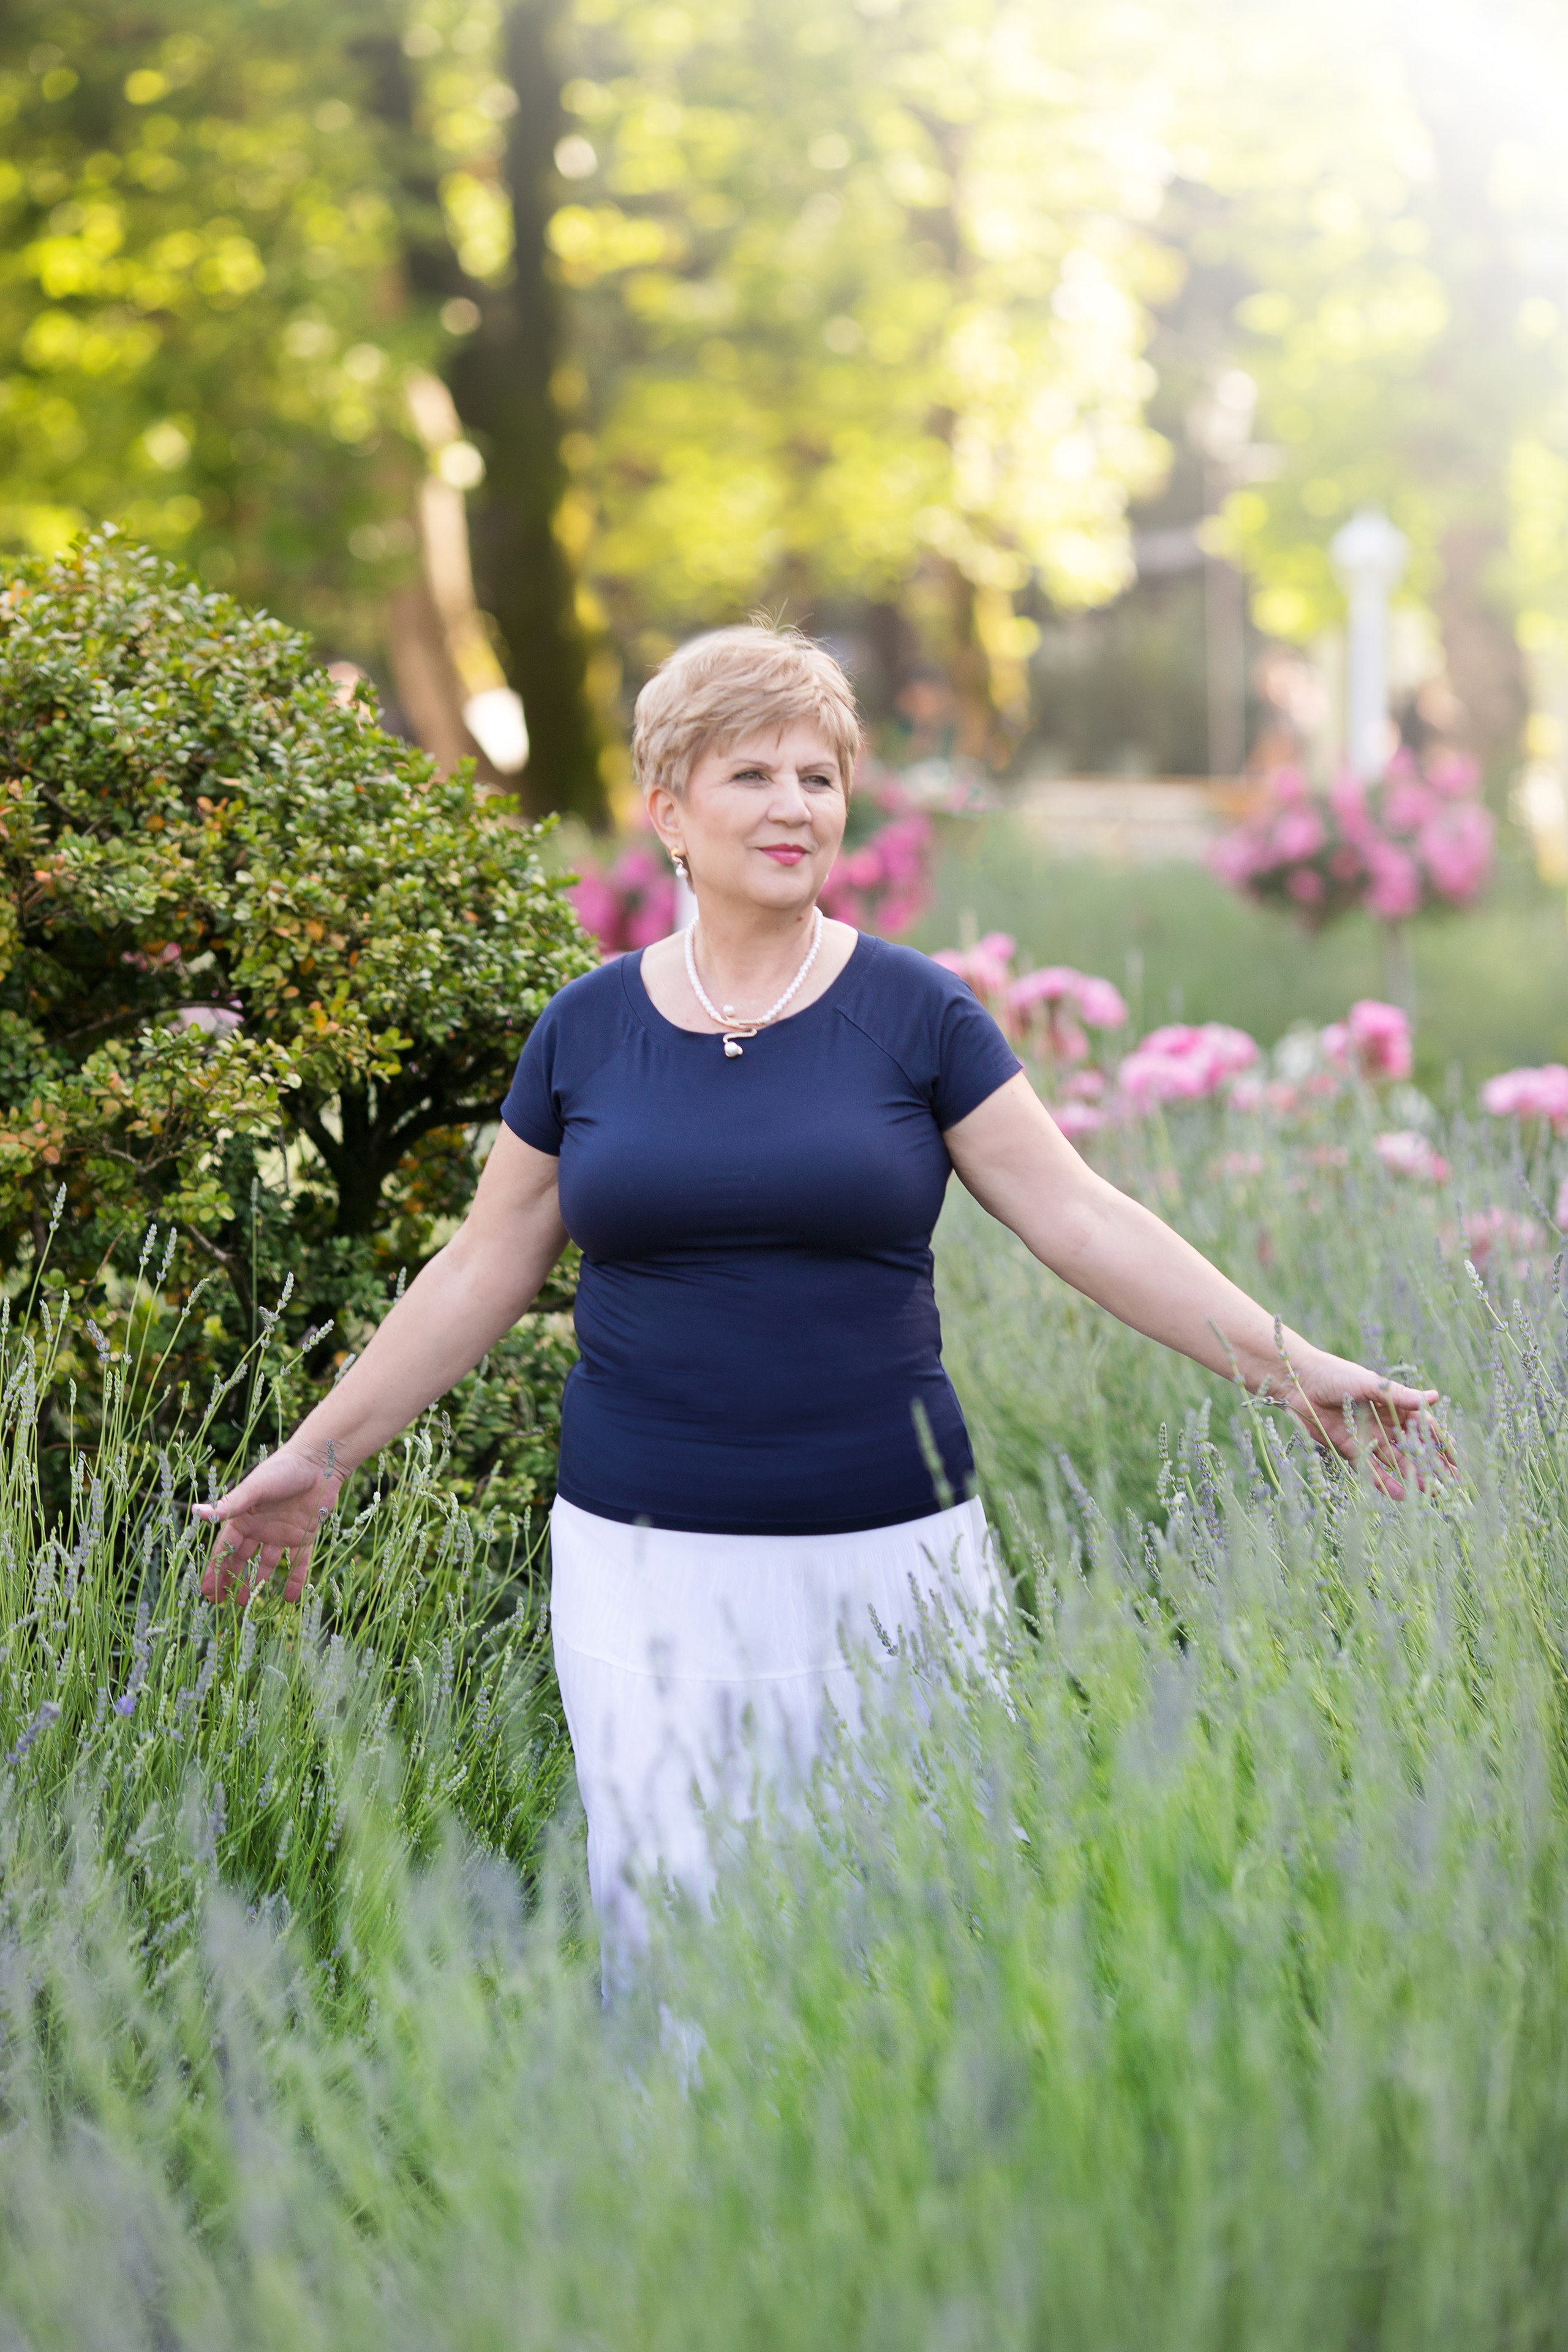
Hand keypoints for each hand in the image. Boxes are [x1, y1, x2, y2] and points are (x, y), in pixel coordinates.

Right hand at [194, 1447, 345, 1603]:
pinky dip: (295, 1580)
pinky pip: (297, 1562)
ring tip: (246, 1603)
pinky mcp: (304, 1535)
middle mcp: (260, 1527)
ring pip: (266, 1564)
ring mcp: (281, 1533)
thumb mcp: (254, 1489)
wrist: (320, 1462)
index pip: (225, 1548)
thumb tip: (195, 1512)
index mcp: (244, 1517)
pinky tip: (290, 1599)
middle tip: (220, 1603)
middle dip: (230, 1579)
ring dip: (257, 1583)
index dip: (215, 1569)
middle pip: (242, 1558)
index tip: (205, 1591)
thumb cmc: (282, 1470)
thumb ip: (228, 1505)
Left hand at [1273, 1347, 1444, 1496]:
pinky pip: (1370, 1469)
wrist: (1297, 1382)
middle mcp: (1384, 1424)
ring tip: (1431, 1494)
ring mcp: (1368, 1438)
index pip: (1425, 1428)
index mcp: (1394, 1405)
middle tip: (1451, 1486)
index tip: (1459, 1462)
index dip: (1441, 1445)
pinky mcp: (1349, 1449)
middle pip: (1413, 1449)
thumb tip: (1435, 1396)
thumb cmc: (1335, 1374)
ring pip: (1396, 1462)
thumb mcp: (1370, 1383)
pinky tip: (1401, 1495)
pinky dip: (1385, 1482)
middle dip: (1432, 1467)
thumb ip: (1401, 1395)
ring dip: (1413, 1478)